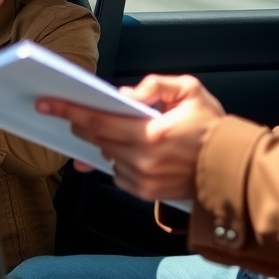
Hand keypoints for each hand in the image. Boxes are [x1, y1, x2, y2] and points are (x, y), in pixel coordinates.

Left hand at [38, 74, 225, 201]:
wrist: (230, 168)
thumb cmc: (212, 127)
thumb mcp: (190, 91)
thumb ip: (155, 85)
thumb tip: (124, 95)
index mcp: (153, 134)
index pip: (99, 121)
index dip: (70, 110)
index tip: (47, 103)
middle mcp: (144, 160)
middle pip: (97, 138)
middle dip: (82, 123)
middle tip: (71, 110)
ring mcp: (143, 180)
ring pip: (106, 155)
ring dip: (104, 141)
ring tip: (121, 128)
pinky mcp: (145, 193)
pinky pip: (117, 172)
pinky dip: (118, 158)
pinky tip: (134, 148)